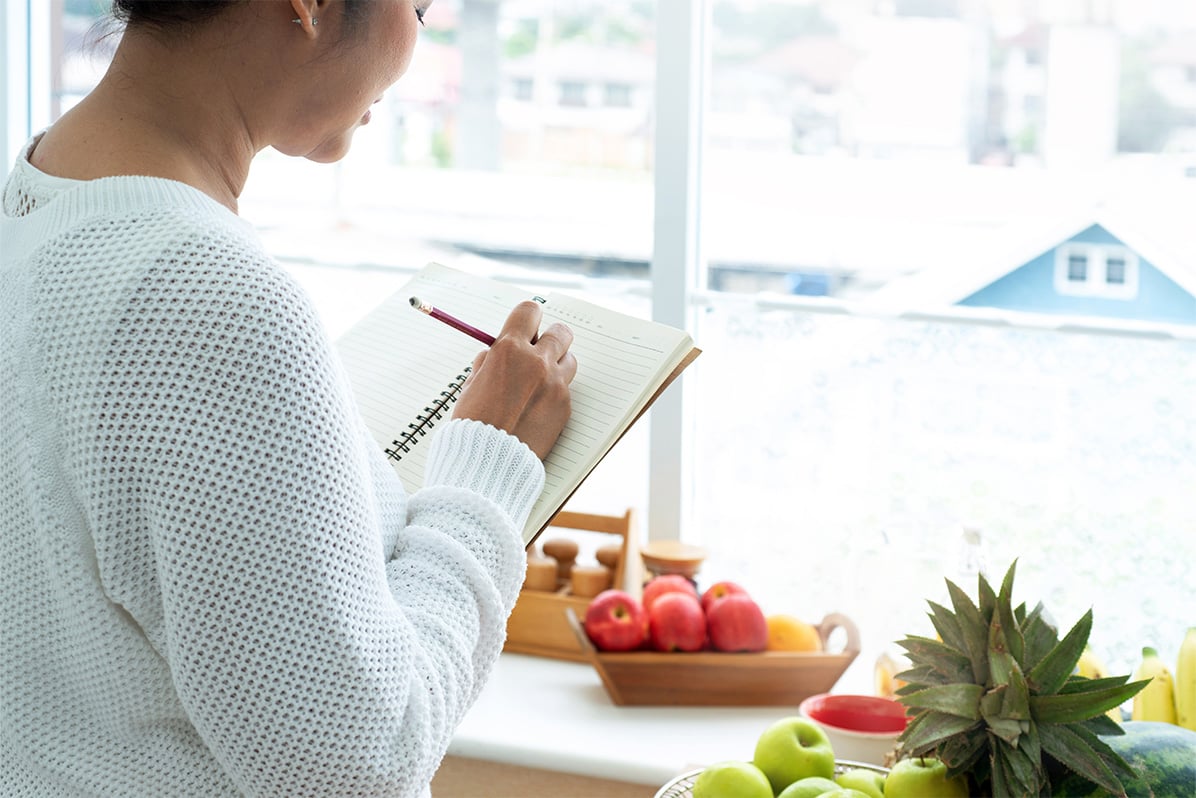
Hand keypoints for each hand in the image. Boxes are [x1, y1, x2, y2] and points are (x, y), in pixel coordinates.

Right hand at [451, 301, 576, 459]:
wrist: (488, 461)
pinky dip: (554, 393)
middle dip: (549, 337)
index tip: (525, 325)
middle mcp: (538, 362)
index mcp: (510, 350)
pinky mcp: (565, 407)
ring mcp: (555, 385)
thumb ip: (489, 363)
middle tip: (538, 350)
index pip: (530, 311)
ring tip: (539, 380)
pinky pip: (566, 389)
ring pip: (569, 359)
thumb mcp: (471, 384)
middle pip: (561, 332)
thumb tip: (495, 353)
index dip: (527, 317)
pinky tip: (537, 407)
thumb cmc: (473, 423)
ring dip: (557, 364)